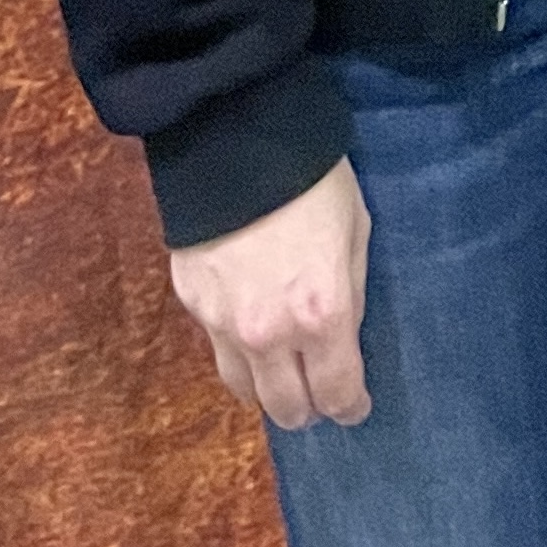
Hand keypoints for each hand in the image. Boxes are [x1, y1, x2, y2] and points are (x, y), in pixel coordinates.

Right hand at [169, 156, 372, 430]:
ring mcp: (223, 323)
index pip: (337, 394)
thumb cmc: (312, 180)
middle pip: (287, 409)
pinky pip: (216, 347)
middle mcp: (269, 334)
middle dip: (309, 407)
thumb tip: (342, 337)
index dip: (351, 407)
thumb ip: (350, 297)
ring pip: (244, 389)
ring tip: (281, 372)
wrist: (237, 137)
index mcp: (320, 315)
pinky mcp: (191, 303)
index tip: (355, 405)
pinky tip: (249, 326)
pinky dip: (236, 348)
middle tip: (319, 392)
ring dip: (267, 388)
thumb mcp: (355, 233)